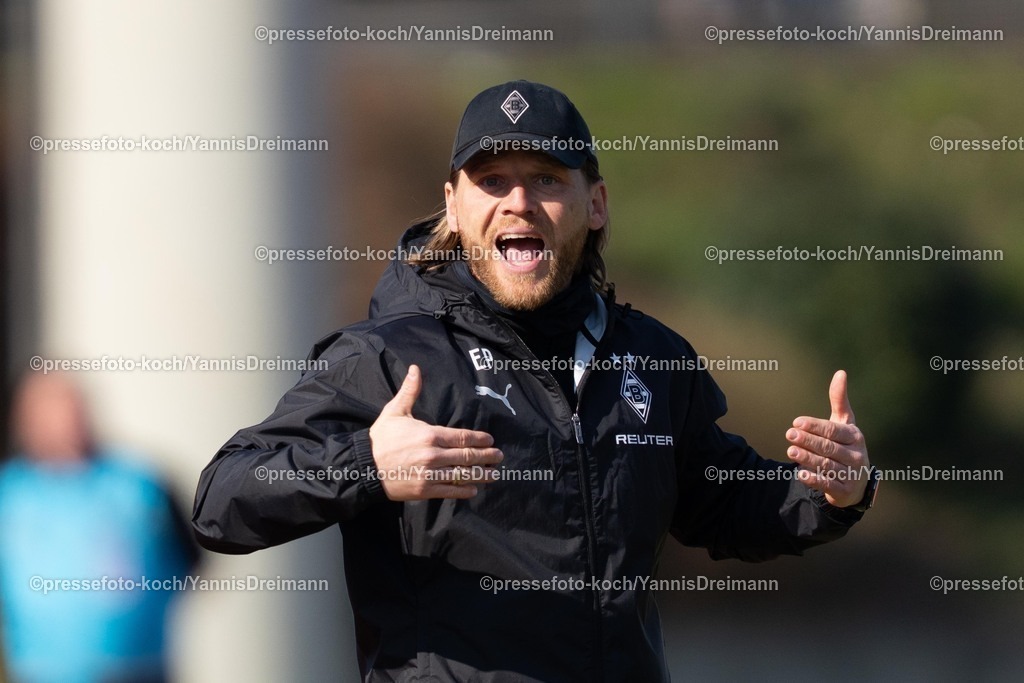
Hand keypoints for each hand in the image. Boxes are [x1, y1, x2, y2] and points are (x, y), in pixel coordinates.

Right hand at [368, 364, 502, 499]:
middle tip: (499, 456)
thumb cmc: (380, 438)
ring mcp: (429, 474)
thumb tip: (416, 369)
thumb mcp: (395, 411)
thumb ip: (410, 391)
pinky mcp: (424, 490)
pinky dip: (464, 491)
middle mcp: (433, 454)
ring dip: (481, 475)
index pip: (462, 437)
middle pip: (467, 456)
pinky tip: (474, 489)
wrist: (362, 466)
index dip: (480, 439)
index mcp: (429, 434)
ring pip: (462, 475)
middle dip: (486, 457)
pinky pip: (449, 491)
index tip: (490, 440)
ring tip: (493, 475)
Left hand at [785, 370, 869, 507]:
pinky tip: (799, 473)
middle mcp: (856, 455)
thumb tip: (840, 372)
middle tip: (789, 434)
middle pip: (829, 447)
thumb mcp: (844, 423)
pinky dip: (814, 479)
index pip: (833, 430)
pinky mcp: (844, 491)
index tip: (796, 422)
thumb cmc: (846, 446)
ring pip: (827, 465)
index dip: (815, 426)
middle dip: (808, 441)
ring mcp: (852, 474)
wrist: (857, 482)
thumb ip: (839, 400)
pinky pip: (828, 483)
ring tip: (791, 451)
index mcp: (855, 436)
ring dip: (808, 458)